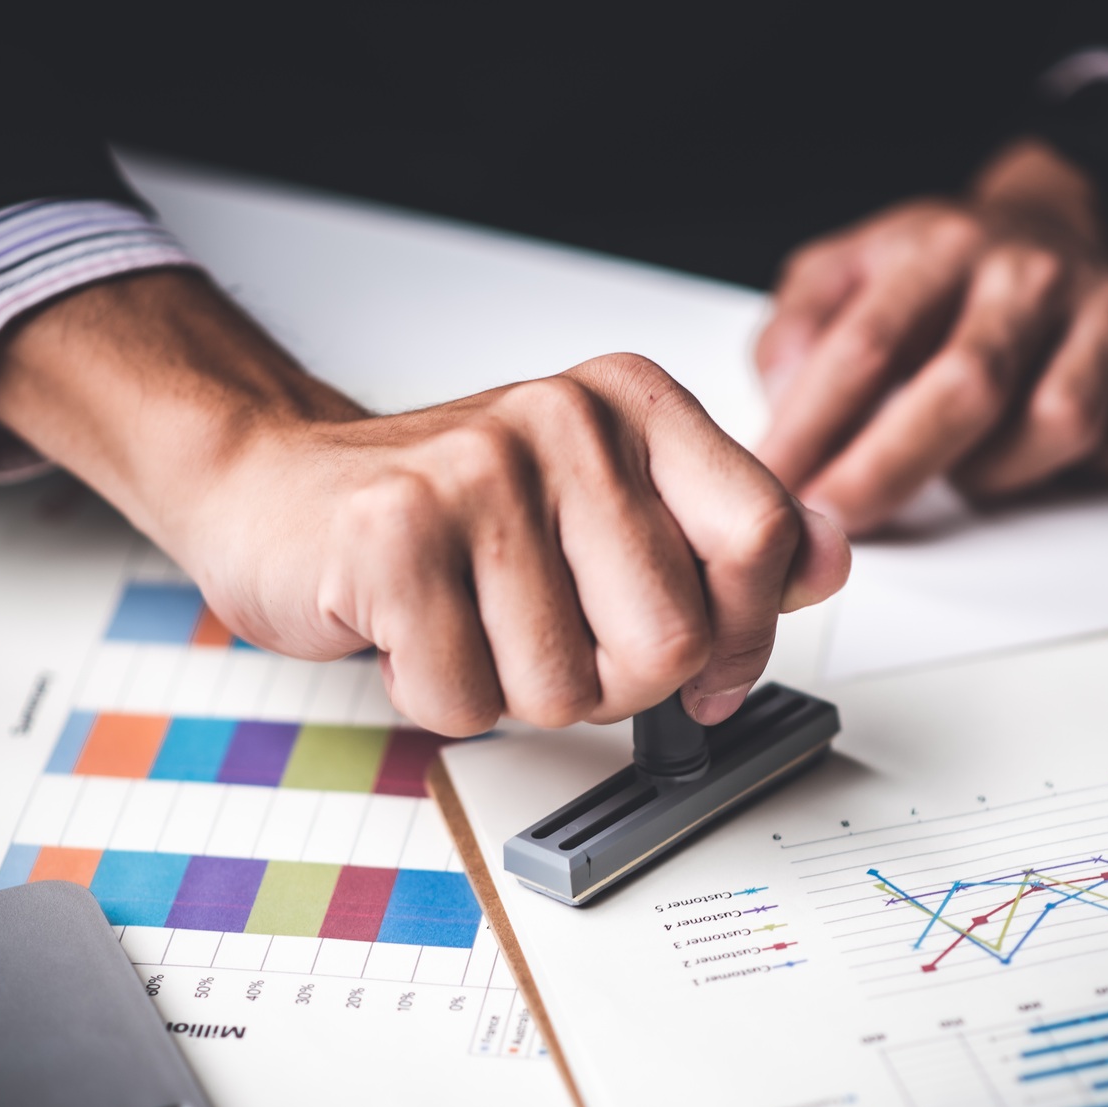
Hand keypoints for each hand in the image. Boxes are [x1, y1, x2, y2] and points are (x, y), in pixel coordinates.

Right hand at [0, 270, 848, 735]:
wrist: (276, 490)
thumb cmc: (450, 515)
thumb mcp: (607, 506)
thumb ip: (725, 537)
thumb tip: (832, 560)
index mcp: (636, 404)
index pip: (763, 538)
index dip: (743, 637)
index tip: (707, 671)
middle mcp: (566, 418)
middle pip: (670, 641)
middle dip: (608, 683)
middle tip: (545, 638)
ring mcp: (476, 469)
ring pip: (565, 687)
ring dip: (511, 692)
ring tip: (469, 623)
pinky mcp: (392, 534)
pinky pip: (466, 701)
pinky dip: (436, 698)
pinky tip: (410, 631)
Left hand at [753, 140, 1107, 534]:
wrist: (1069, 219)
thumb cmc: (948, 271)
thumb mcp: (850, 269)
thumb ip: (797, 327)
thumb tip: (781, 397)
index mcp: (940, 247)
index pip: (868, 344)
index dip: (816, 426)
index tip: (779, 484)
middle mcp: (1028, 271)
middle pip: (966, 388)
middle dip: (890, 472)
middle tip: (840, 521)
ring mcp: (1107, 308)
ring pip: (1058, 422)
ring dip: (997, 472)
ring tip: (960, 465)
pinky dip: (1080, 470)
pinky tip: (1038, 451)